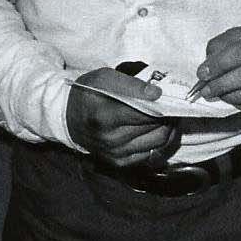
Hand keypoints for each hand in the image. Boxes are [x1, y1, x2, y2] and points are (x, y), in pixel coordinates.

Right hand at [66, 68, 180, 167]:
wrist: (69, 118)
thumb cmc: (88, 94)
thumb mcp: (104, 78)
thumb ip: (132, 85)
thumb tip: (157, 94)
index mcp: (105, 117)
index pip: (146, 114)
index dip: (163, 106)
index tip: (169, 98)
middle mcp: (110, 139)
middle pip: (155, 128)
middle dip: (168, 116)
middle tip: (172, 106)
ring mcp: (115, 154)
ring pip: (158, 142)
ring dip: (167, 129)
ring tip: (167, 117)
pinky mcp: (119, 162)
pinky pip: (150, 154)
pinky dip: (157, 141)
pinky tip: (156, 129)